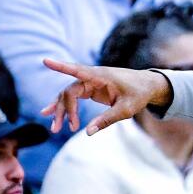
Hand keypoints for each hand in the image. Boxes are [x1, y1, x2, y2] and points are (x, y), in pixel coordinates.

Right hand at [42, 59, 173, 134]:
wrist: (147, 86)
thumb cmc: (138, 95)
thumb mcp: (126, 110)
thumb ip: (107, 120)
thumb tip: (88, 132)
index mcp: (100, 76)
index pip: (77, 70)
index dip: (61, 67)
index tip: (45, 61)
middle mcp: (91, 77)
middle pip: (69, 92)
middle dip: (62, 110)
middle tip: (58, 129)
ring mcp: (89, 83)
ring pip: (68, 96)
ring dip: (61, 111)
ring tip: (55, 128)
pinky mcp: (90, 89)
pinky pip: (73, 97)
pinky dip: (66, 107)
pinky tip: (55, 115)